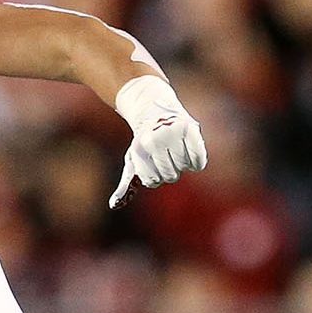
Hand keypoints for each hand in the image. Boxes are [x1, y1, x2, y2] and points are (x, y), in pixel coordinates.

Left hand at [108, 74, 206, 207]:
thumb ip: (125, 183)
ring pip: (184, 167)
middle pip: (170, 176)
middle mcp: (154, 140)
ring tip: (176, 149)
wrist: (153, 107)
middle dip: (169, 170)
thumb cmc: (143, 141)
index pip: (153, 182)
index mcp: (139, 150)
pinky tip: (189, 150)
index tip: (153, 164)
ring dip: (183, 163)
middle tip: (166, 155)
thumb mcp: (132, 160)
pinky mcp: (190, 128)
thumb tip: (113, 205)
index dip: (155, 177)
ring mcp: (172, 133)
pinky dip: (197, 161)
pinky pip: (199, 160)